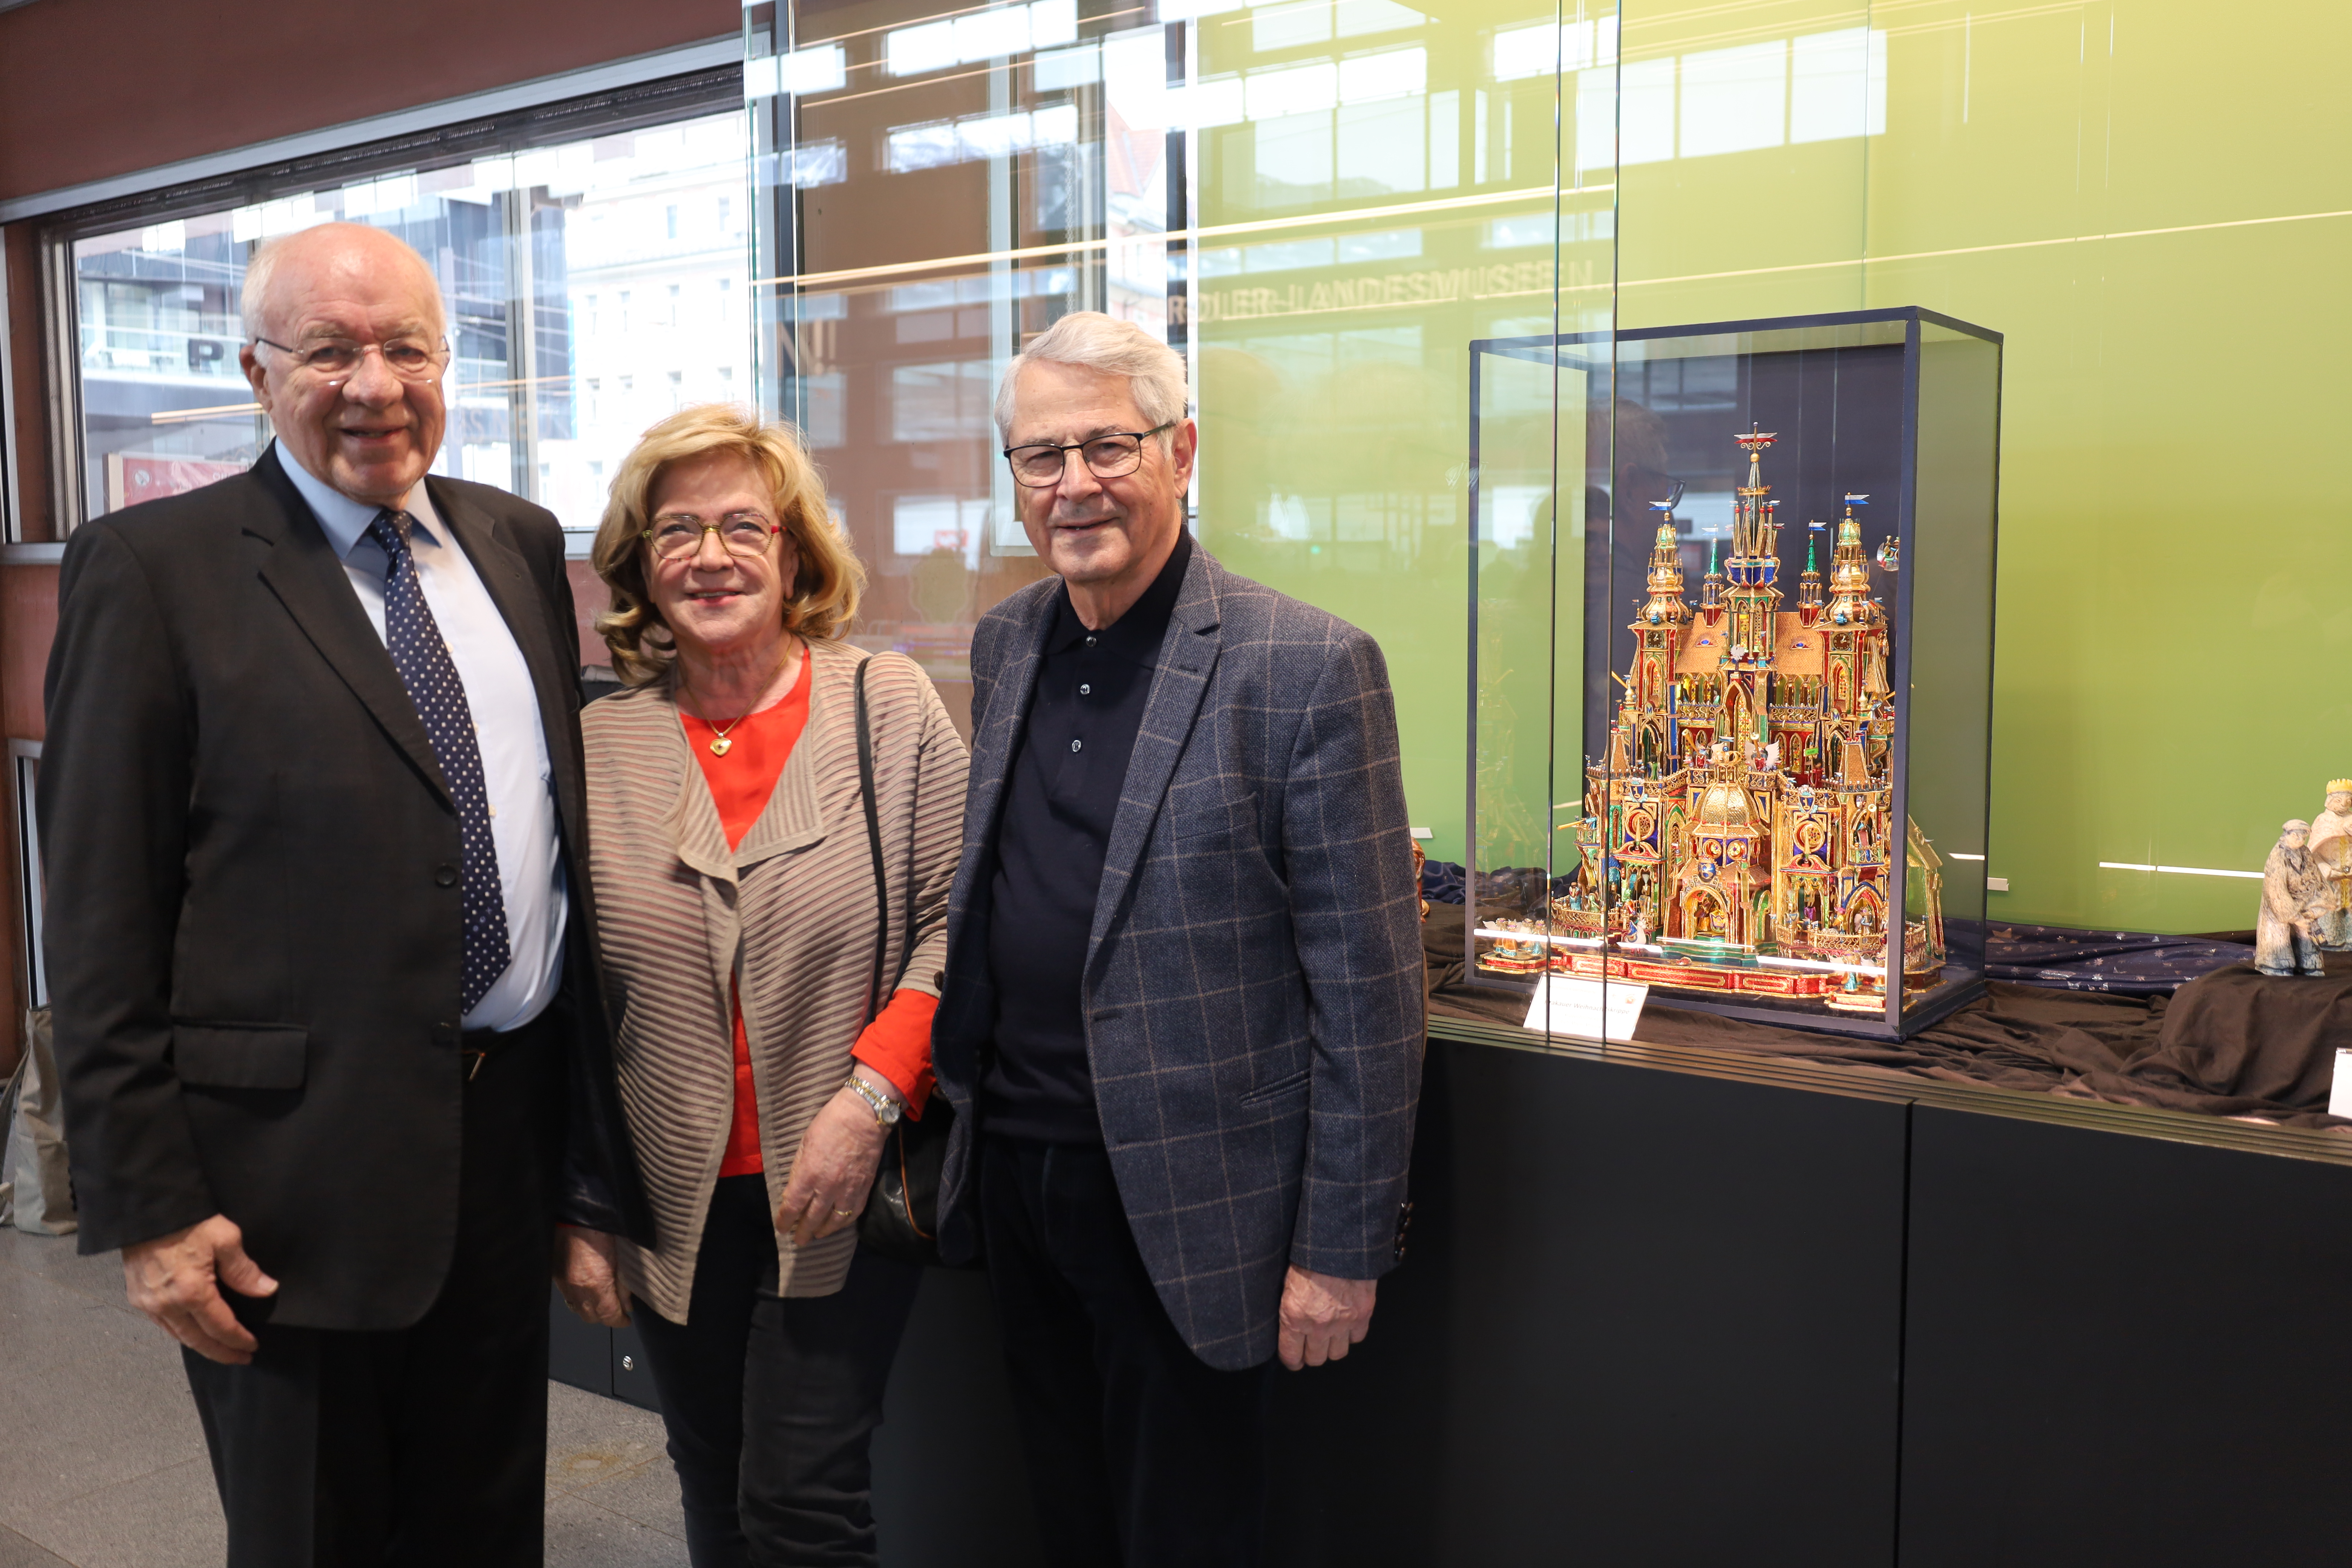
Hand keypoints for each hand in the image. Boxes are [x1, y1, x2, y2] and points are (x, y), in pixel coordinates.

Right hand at [121, 1215, 279, 1365]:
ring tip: (220, 1349)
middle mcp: (167, 1304)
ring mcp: (149, 1303)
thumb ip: (244, 1270)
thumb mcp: (225, 1239)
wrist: (148, 1210)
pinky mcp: (138, 1297)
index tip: (252, 1346)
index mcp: (191, 1292)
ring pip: (178, 1336)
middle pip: (197, 1340)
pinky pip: (162, 1325)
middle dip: (221, 1352)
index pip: (220, 1327)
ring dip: (200, 1346)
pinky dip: (181, 1333)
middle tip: (239, 1357)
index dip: (238, 1340)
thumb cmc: (187, 1220)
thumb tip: (265, 1290)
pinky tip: (193, 1332)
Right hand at [555, 1228, 630, 1326]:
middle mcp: (577, 1288)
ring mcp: (563, 1283)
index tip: (626, 1320)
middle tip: (617, 1310)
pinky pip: (568, 1297)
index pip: (608, 1316)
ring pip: (577, 1309)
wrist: (576, 1214)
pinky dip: (579, 1298)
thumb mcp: (621, 1257)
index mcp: (596, 1283)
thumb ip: (624, 1285)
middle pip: (591, 1317)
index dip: (619, 1321)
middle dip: (605, 1317)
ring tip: (603, 1301)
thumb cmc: (602, 1230)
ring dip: (591, 1309)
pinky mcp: (555, 1276)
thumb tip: (627, 1305)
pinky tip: (588, 1290)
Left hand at [775, 1087, 889, 1248]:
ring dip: (823, 1231)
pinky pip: (853, 1213)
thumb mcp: (805, 1144)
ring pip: (834, 1221)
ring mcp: (848, 1190)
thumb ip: (799, 1170)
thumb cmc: (830, 1124)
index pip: (792, 1207)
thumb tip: (793, 1191)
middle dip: (803, 1232)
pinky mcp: (864, 1188)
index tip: (781, 1227)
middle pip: (812, 1219)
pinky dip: (844, 1222)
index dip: (785, 1221)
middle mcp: (828, 1188)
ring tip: (817, 1235)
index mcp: (809, 1175)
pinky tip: (838, 1224)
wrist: (864, 1116)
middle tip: (798, 1240)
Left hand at [1278, 1265, 1377, 1371]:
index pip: (1291, 1354)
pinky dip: (1351, 1334)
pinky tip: (1346, 1324)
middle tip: (1310, 1347)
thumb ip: (1289, 1309)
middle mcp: (1318, 1325)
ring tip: (1329, 1337)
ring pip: (1337, 1354)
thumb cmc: (1310, 1258)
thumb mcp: (1287, 1283)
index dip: (1291, 1360)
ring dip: (1332, 1348)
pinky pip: (1356, 1338)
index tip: (1293, 1360)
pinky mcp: (1362, 1315)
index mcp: (1294, 1317)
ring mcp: (1342, 1322)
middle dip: (1311, 1355)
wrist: (1339, 1245)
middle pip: (1315, 1359)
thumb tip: (1289, 1325)